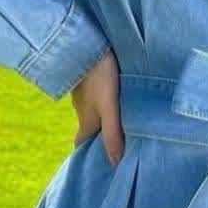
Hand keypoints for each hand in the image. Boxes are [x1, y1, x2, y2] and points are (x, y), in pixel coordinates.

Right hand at [70, 49, 125, 165]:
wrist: (86, 42)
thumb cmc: (99, 76)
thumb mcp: (108, 107)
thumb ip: (112, 134)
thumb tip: (115, 164)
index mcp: (86, 120)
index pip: (81, 144)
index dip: (87, 155)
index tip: (98, 163)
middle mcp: (82, 108)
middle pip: (90, 128)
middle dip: (101, 137)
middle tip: (119, 144)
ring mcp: (84, 92)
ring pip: (95, 110)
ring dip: (106, 117)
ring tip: (126, 120)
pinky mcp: (89, 77)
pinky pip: (97, 94)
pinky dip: (106, 100)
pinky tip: (120, 95)